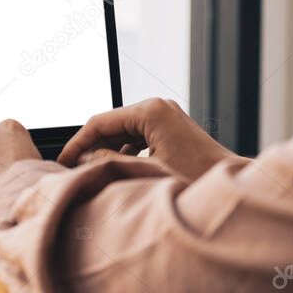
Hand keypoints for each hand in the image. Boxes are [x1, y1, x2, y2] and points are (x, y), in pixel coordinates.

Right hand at [57, 98, 233, 180]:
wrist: (231, 186)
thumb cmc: (197, 180)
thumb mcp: (146, 171)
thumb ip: (111, 161)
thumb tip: (85, 158)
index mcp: (151, 111)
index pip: (100, 122)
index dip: (77, 142)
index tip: (62, 160)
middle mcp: (157, 107)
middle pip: (110, 125)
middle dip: (90, 147)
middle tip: (71, 169)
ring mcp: (164, 116)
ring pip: (121, 131)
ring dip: (105, 151)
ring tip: (88, 172)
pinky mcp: (169, 128)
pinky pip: (136, 136)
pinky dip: (122, 151)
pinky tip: (113, 169)